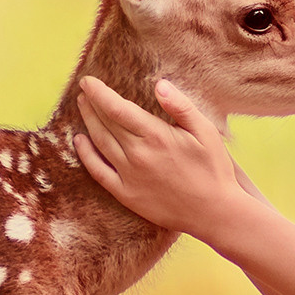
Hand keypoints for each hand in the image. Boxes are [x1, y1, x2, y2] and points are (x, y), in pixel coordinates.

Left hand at [73, 78, 249, 236]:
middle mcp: (138, 154)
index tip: (88, 81)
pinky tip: (79, 141)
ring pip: (100, 143)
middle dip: (92, 103)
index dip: (99, 93)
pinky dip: (86, 155)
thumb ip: (181, 106)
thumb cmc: (213, 169)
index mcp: (156, 136)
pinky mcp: (126, 194)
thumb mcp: (205, 132)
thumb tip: (159, 84)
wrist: (214, 212)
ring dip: (88, 122)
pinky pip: (98, 172)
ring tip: (82, 107)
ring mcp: (129, 176)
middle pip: (105, 123)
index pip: (117, 108)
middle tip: (84, 90)